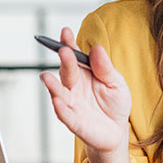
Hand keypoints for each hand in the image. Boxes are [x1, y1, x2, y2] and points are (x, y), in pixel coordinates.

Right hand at [40, 27, 131, 153]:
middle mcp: (73, 86)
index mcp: (84, 73)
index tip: (65, 32)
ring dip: (52, 85)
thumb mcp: (116, 82)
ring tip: (46, 76)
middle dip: (64, 61)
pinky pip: (66, 115)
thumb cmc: (115, 103)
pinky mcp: (74, 122)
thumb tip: (97, 49)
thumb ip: (105, 68)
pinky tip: (57, 101)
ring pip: (59, 93)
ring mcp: (72, 104)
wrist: (117, 130)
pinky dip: (60, 109)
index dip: (69, 44)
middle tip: (63, 50)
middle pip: (67, 71)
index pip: (74, 56)